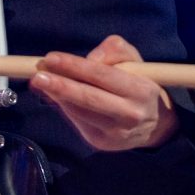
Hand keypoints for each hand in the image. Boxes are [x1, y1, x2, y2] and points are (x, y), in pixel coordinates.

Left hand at [31, 36, 177, 153]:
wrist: (156, 125)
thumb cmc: (140, 85)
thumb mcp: (136, 61)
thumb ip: (114, 51)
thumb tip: (87, 60)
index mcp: (140, 91)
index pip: (102, 76)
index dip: (75, 66)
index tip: (51, 58)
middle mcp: (129, 114)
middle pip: (88, 98)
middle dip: (60, 86)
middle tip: (37, 75)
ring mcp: (114, 133)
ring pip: (79, 112)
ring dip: (57, 96)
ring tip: (42, 82)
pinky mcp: (101, 142)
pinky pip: (77, 121)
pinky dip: (65, 107)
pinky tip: (56, 95)